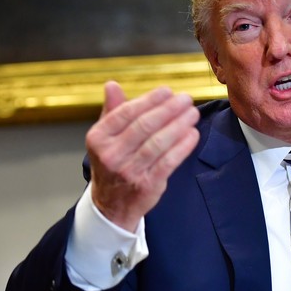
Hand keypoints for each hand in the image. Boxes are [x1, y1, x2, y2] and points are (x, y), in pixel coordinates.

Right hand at [85, 81, 199, 230]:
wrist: (111, 205)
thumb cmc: (112, 165)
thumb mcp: (105, 138)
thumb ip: (111, 111)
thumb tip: (112, 85)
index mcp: (98, 138)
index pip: (126, 113)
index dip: (149, 100)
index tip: (167, 91)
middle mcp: (110, 155)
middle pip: (144, 126)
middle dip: (168, 110)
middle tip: (186, 99)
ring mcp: (128, 172)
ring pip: (158, 143)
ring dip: (179, 125)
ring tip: (192, 113)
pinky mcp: (146, 185)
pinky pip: (168, 162)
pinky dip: (182, 146)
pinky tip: (192, 134)